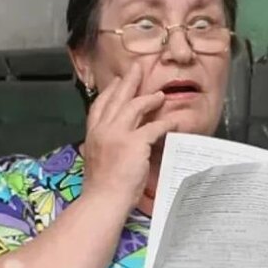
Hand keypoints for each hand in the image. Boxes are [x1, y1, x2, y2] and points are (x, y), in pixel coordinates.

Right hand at [81, 61, 175, 206]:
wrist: (103, 199)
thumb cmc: (102, 186)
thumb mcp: (97, 159)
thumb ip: (104, 146)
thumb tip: (115, 142)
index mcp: (92, 133)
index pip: (100, 105)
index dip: (111, 91)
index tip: (118, 81)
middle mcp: (103, 129)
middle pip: (117, 99)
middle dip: (128, 82)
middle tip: (138, 68)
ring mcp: (117, 134)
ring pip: (134, 107)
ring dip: (148, 98)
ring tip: (160, 95)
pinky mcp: (134, 143)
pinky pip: (154, 126)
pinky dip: (166, 122)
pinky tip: (175, 120)